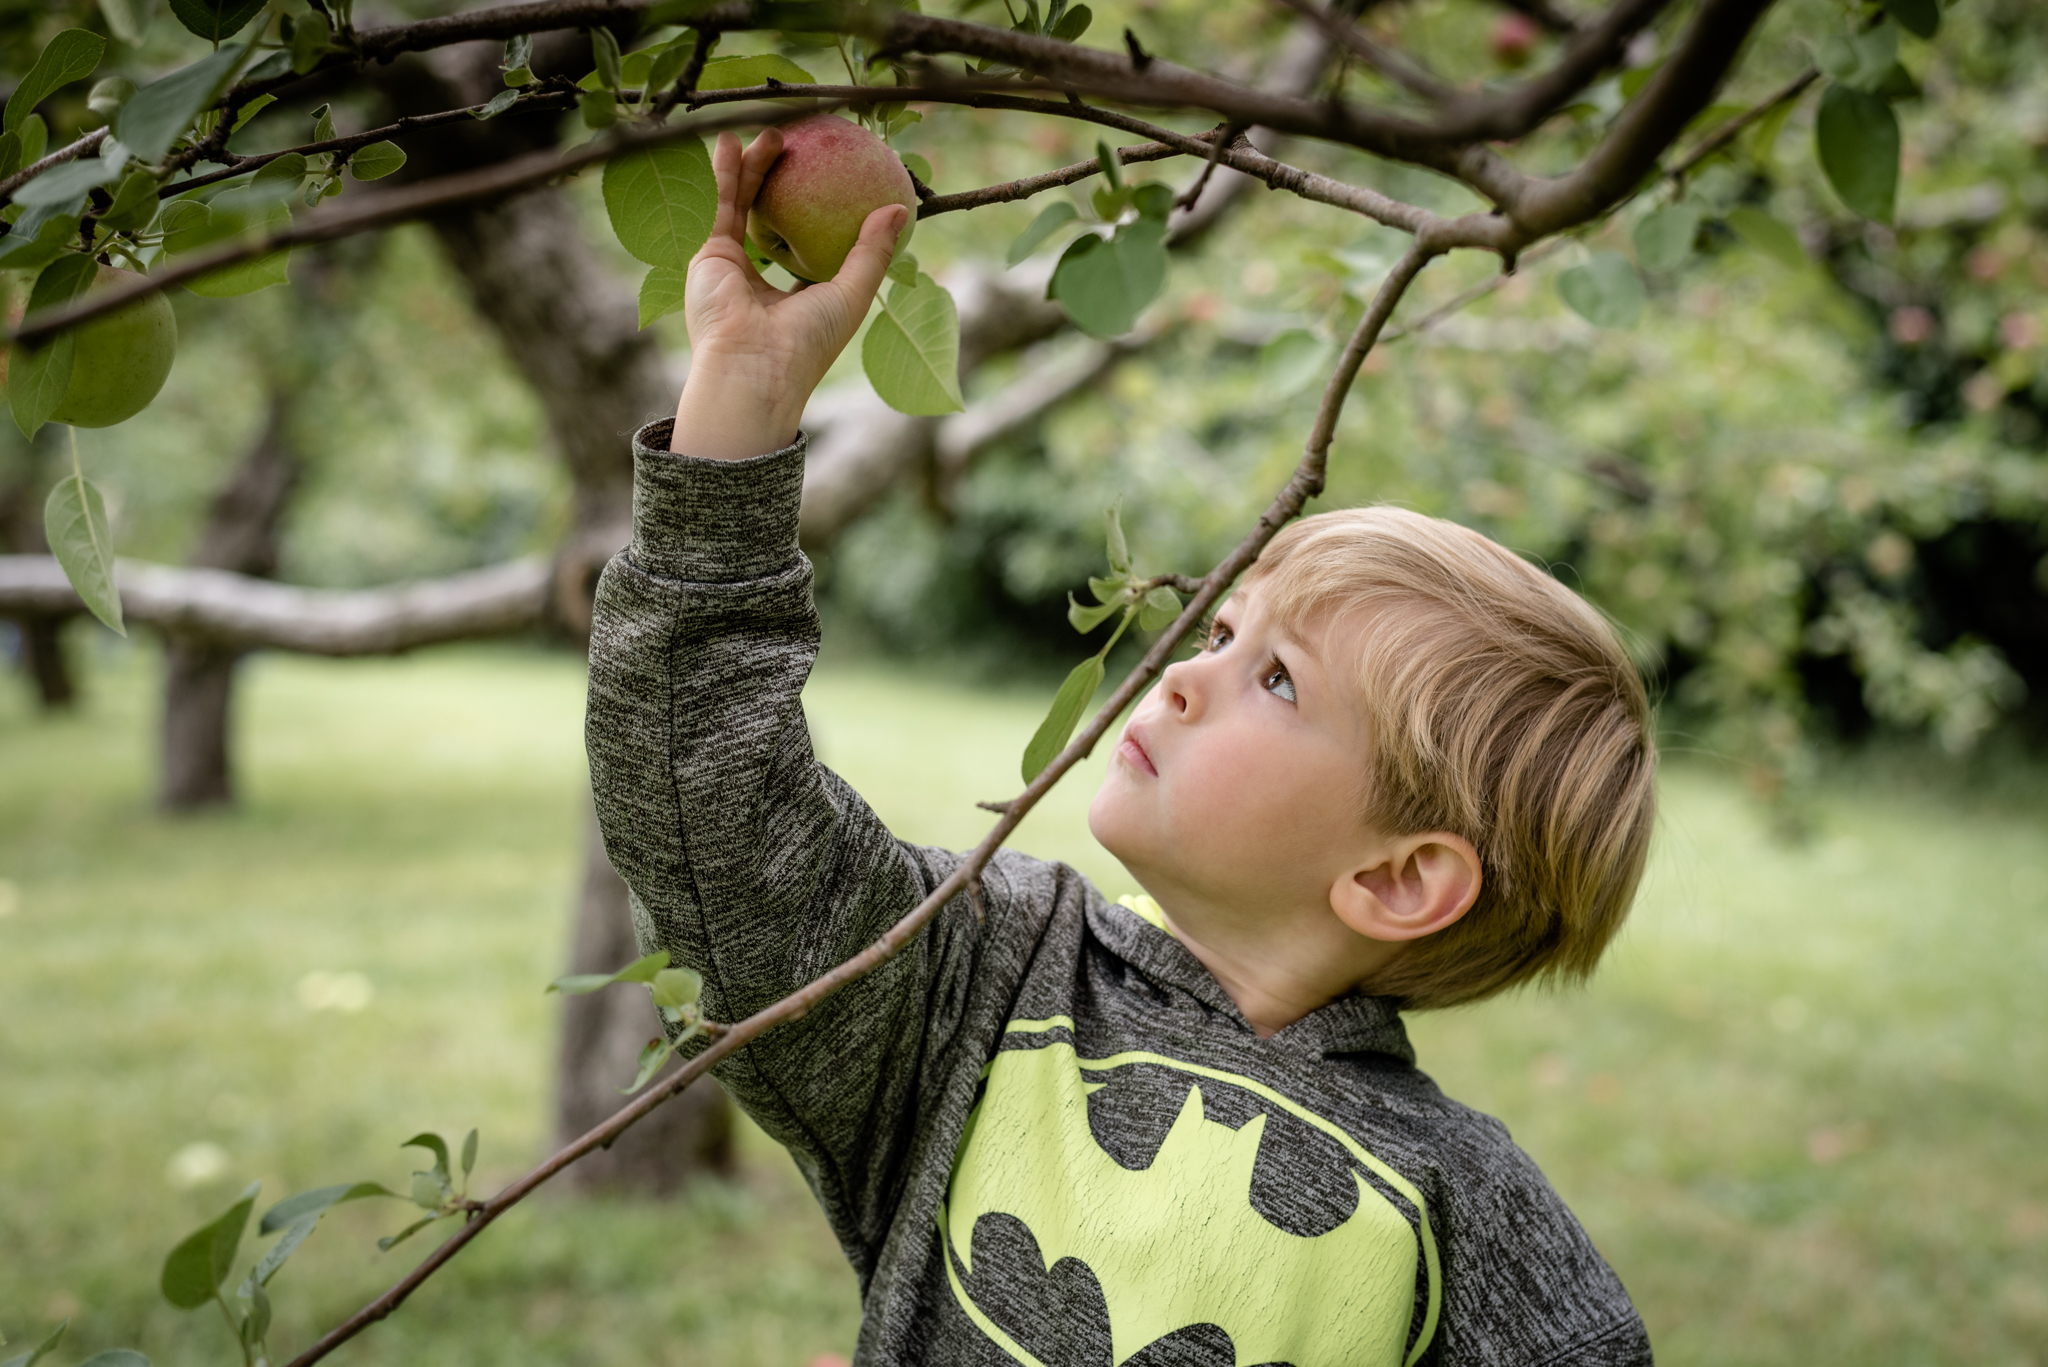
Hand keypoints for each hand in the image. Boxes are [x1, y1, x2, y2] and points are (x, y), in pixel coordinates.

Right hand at [671, 127, 907, 459]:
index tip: (840, 177)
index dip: (824, 211)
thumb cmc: (807, 341)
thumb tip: (901, 208)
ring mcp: (731, 267)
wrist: (752, 368)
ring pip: (744, 205)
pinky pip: (719, 205)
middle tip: (806, 145)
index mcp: (795, 295)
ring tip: (774, 130)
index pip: (810, 244)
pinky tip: (732, 141)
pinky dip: (724, 173)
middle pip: (775, 216)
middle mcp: (760, 280)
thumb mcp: (852, 294)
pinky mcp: (707, 255)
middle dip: (787, 179)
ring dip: (755, 166)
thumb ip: (873, 252)